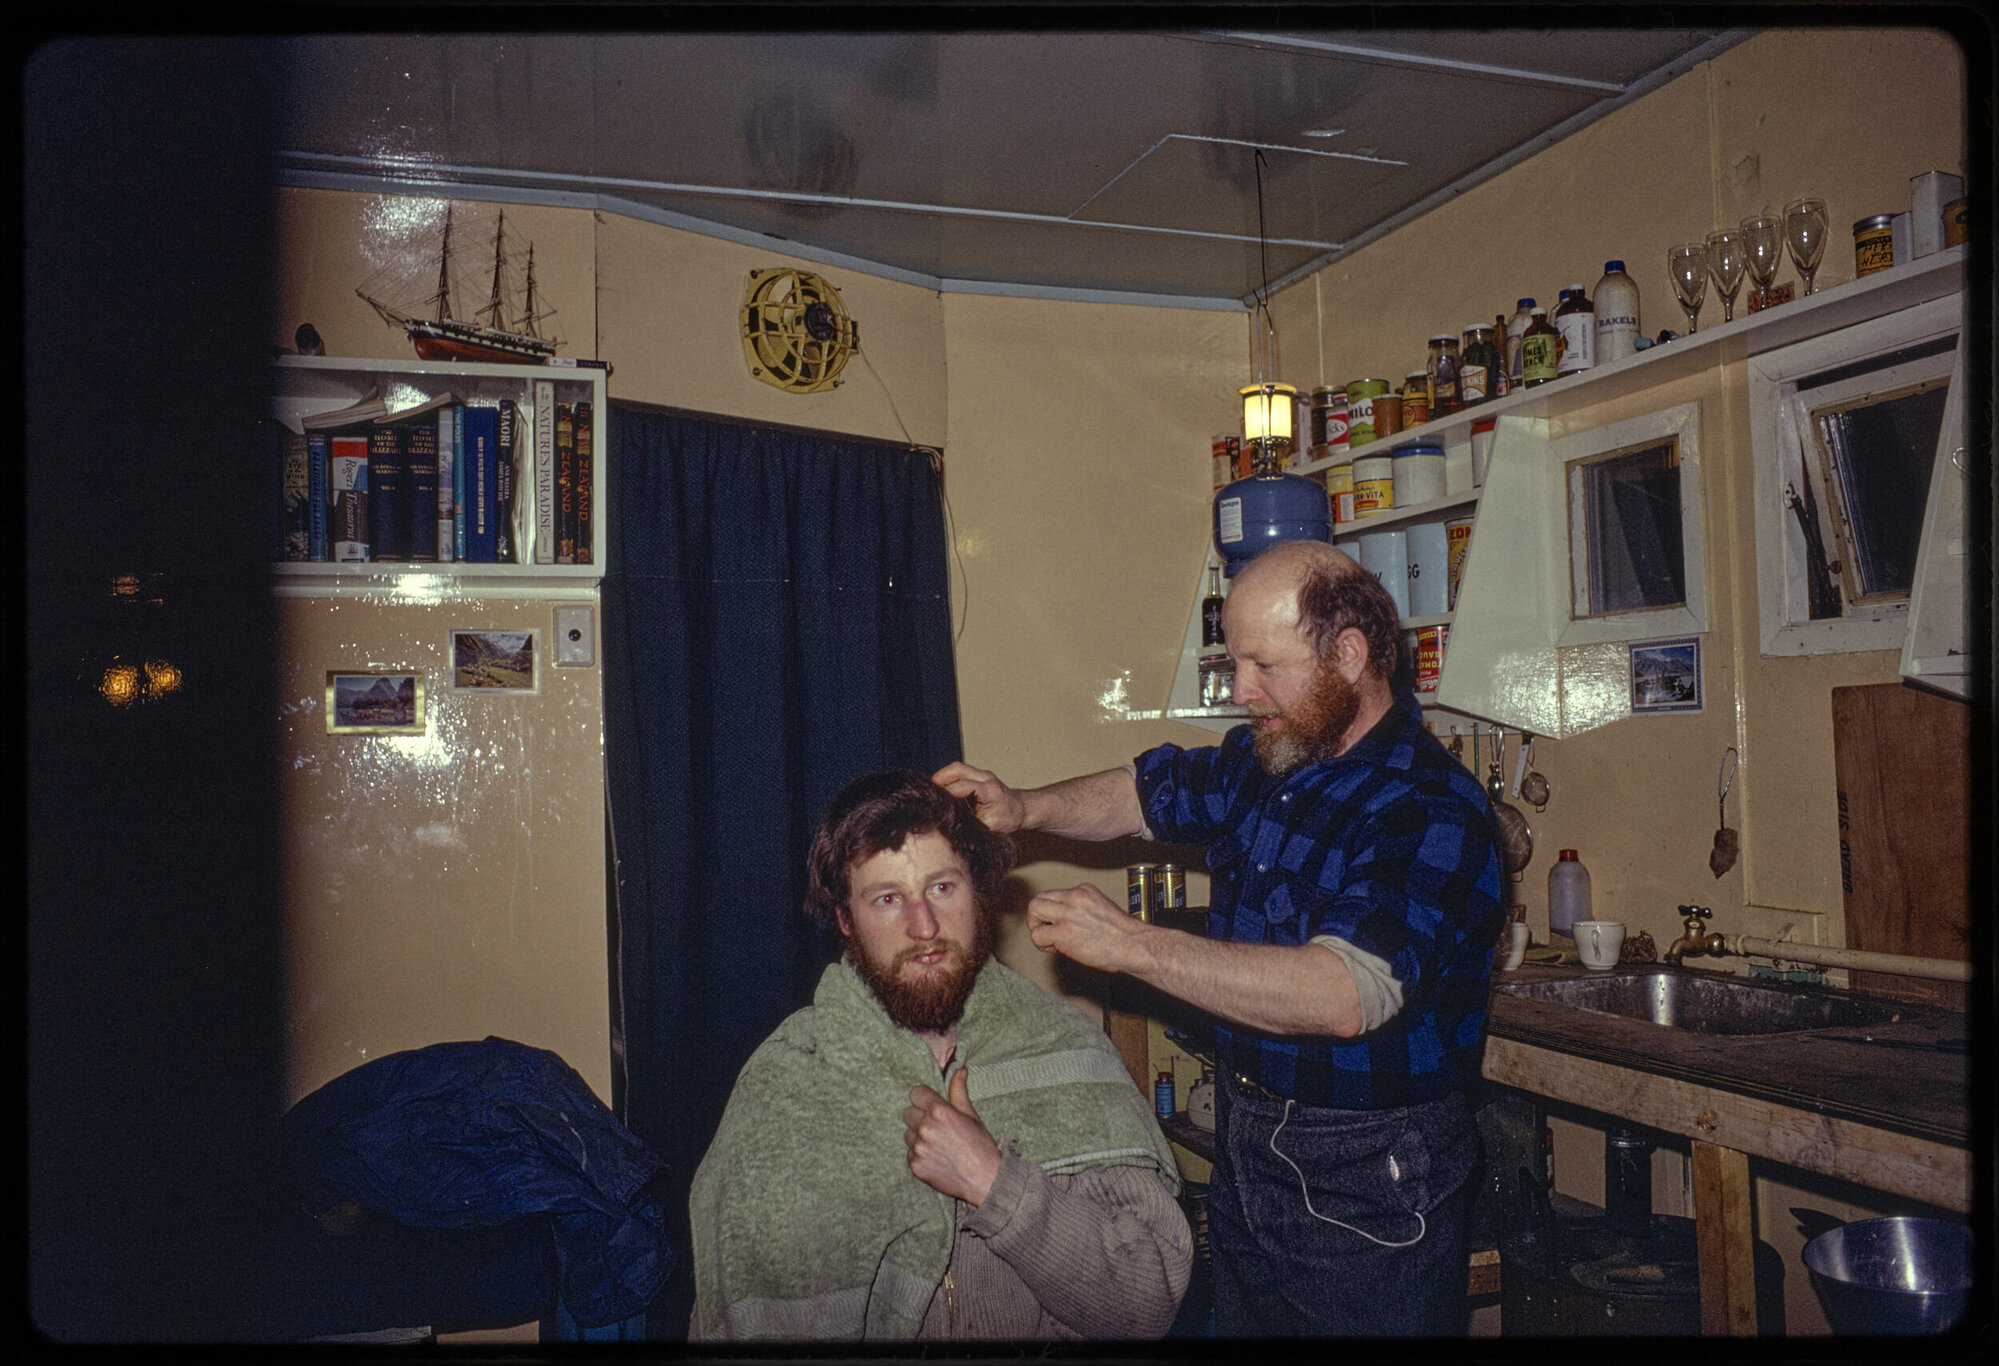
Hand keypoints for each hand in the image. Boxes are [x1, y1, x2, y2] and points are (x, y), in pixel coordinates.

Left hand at [903, 1067, 1002, 1204]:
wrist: (985, 1179)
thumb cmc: (980, 1145)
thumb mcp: (971, 1115)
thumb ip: (959, 1091)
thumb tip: (959, 1070)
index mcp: (939, 1111)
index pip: (915, 1093)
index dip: (924, 1098)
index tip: (931, 1106)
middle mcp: (926, 1127)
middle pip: (908, 1113)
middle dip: (920, 1117)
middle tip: (938, 1127)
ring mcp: (919, 1148)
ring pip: (907, 1134)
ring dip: (918, 1137)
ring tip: (938, 1145)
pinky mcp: (915, 1165)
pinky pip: (910, 1153)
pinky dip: (920, 1155)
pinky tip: (936, 1158)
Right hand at [931, 762, 1025, 832]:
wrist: (1020, 809)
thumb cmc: (1006, 819)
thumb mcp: (989, 827)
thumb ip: (970, 824)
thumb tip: (950, 825)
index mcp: (991, 791)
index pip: (963, 787)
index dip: (946, 793)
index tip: (935, 803)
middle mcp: (986, 778)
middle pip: (957, 769)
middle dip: (940, 777)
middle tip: (928, 790)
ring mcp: (982, 774)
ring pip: (957, 768)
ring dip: (942, 776)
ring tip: (931, 790)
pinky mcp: (978, 775)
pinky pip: (959, 771)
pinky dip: (947, 778)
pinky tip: (940, 789)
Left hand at [1026, 883, 1149, 974]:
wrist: (1134, 945)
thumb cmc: (1124, 935)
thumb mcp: (1101, 909)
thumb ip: (1082, 910)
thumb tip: (1066, 922)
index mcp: (1084, 891)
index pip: (1054, 895)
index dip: (1053, 911)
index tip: (1059, 924)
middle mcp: (1074, 897)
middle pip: (1039, 898)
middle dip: (1038, 917)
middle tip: (1047, 931)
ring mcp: (1067, 913)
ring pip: (1033, 910)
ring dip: (1036, 927)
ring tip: (1048, 939)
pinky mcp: (1063, 932)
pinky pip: (1037, 935)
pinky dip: (1042, 945)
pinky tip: (1056, 949)